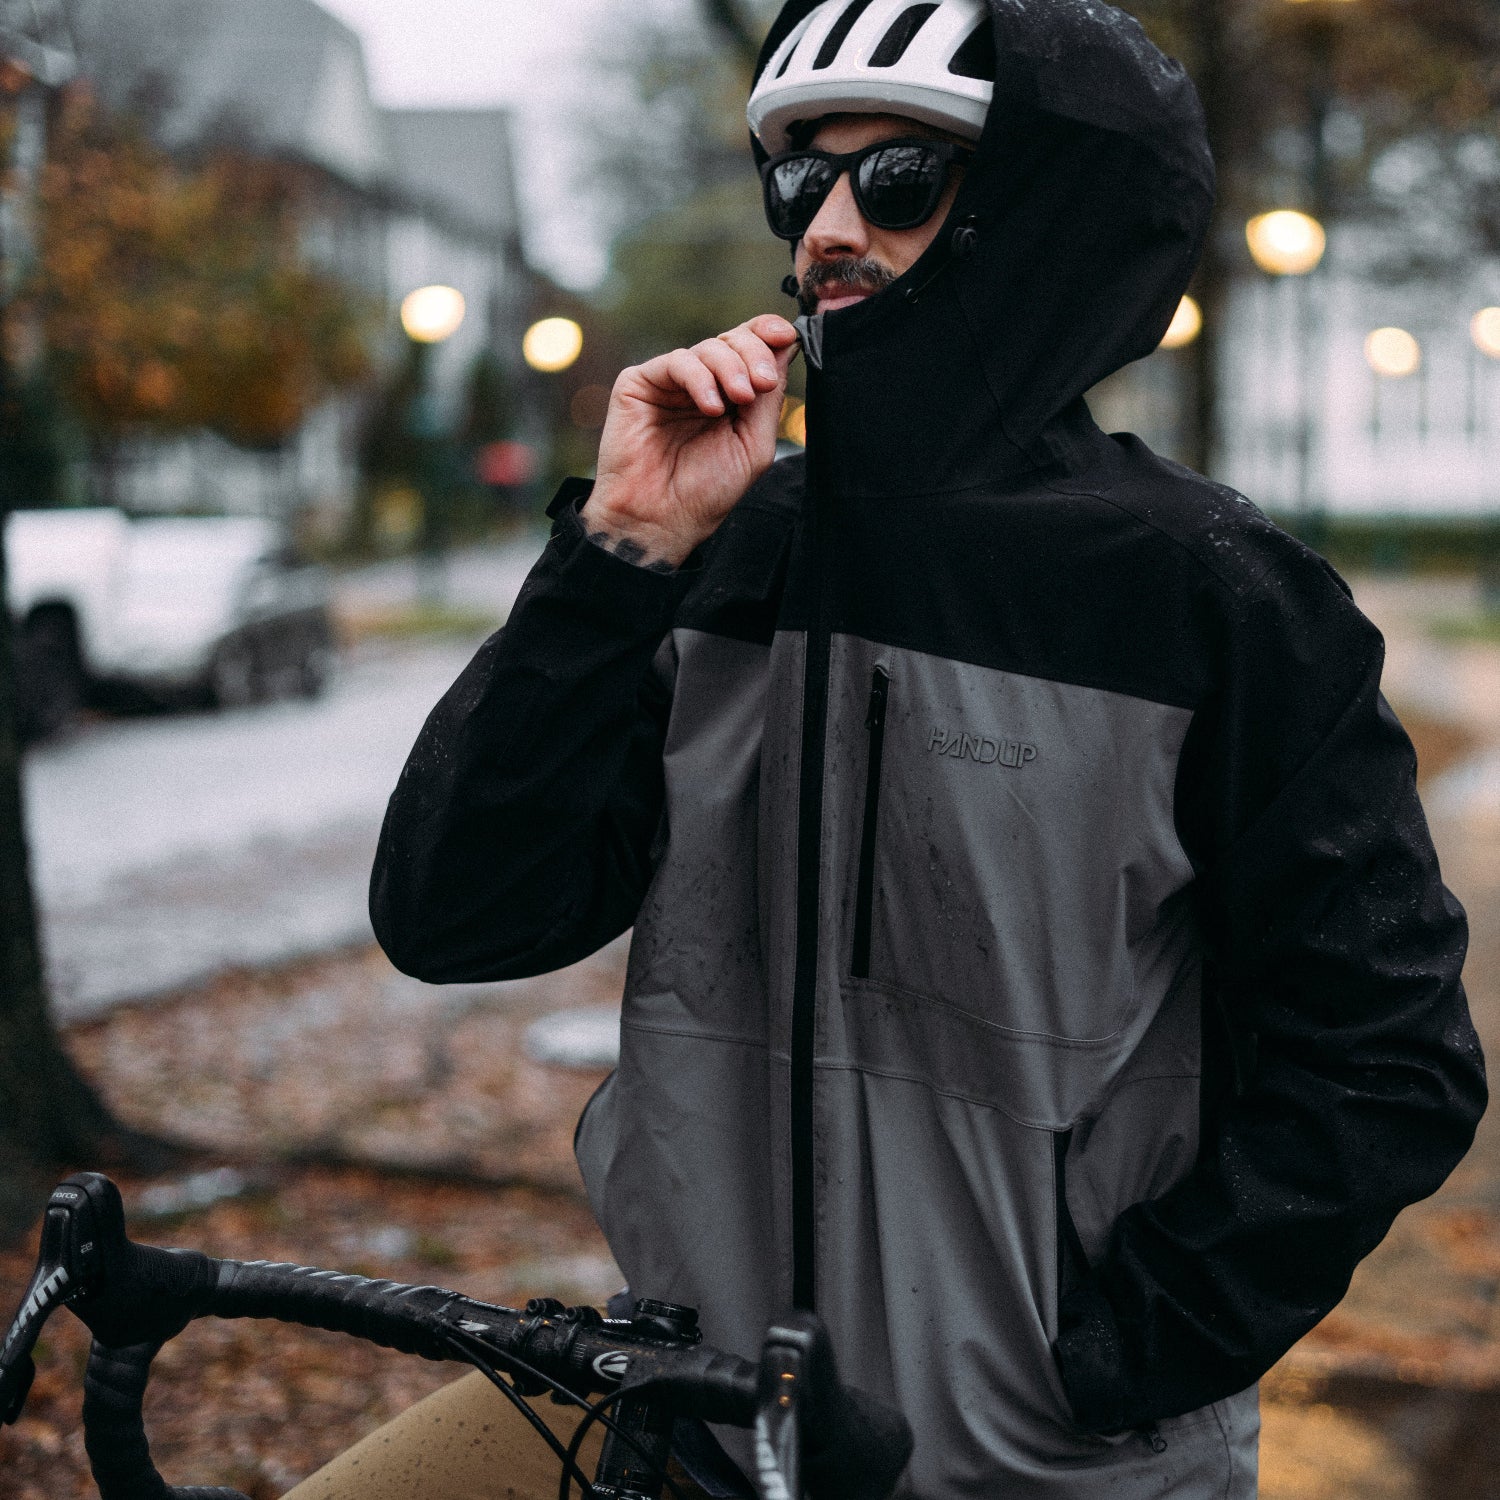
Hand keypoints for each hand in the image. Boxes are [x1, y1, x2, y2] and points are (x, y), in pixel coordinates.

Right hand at [583, 315, 799, 567]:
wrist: (660, 520)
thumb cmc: (706, 492)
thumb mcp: (754, 445)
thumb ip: (769, 398)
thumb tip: (788, 344)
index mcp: (731, 396)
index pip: (752, 349)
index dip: (768, 333)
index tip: (786, 336)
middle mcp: (702, 384)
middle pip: (734, 340)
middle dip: (754, 354)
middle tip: (761, 383)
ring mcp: (671, 383)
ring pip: (709, 347)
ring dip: (731, 368)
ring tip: (739, 400)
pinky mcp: (640, 384)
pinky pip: (677, 362)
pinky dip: (700, 379)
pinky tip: (710, 407)